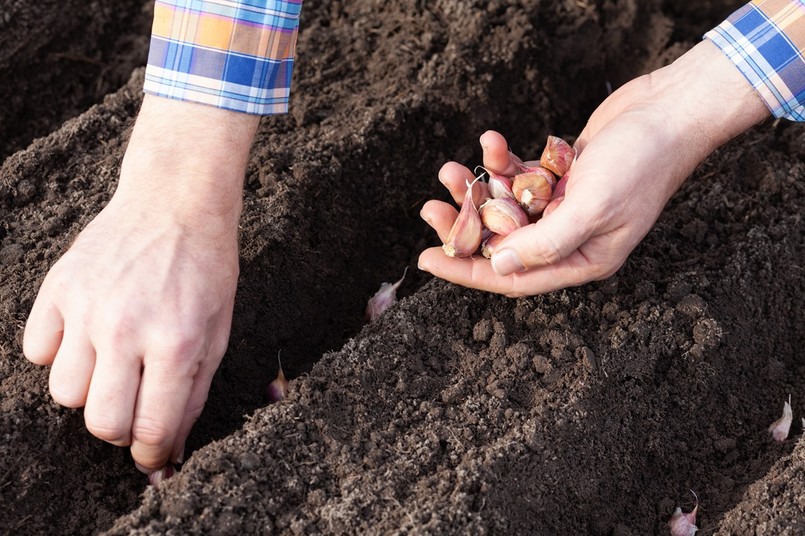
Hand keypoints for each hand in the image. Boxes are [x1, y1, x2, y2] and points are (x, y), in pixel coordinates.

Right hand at [23, 95, 258, 473]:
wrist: (176, 206)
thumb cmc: (206, 272)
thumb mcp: (218, 335)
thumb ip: (193, 396)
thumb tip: (170, 453)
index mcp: (177, 344)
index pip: (152, 428)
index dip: (153, 455)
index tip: (153, 456)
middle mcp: (127, 330)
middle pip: (101, 423)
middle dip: (120, 431)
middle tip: (134, 410)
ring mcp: (87, 308)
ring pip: (65, 394)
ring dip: (90, 393)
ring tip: (113, 365)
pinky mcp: (58, 289)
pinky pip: (38, 351)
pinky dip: (59, 355)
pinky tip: (87, 336)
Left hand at [419, 40, 768, 296]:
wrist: (670, 111)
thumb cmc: (641, 163)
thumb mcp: (592, 208)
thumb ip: (545, 243)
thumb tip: (499, 266)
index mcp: (583, 261)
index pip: (514, 278)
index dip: (467, 271)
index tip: (427, 259)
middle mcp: (571, 239)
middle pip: (503, 244)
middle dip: (464, 226)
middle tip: (429, 208)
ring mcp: (566, 207)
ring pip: (506, 207)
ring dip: (477, 189)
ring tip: (450, 170)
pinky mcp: (562, 177)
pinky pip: (521, 177)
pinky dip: (503, 163)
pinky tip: (491, 142)